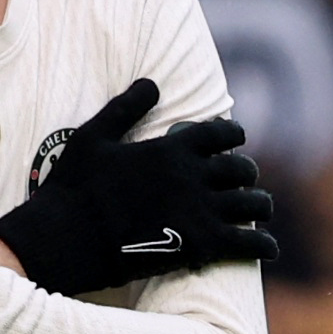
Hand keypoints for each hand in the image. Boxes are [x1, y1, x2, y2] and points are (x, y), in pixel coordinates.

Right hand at [0, 78, 275, 295]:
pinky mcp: (201, 246)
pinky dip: (263, 245)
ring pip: (253, 205)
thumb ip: (125, 108)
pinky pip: (248, 243)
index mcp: (171, 147)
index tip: (237, 140)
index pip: (221, 134)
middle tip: (244, 183)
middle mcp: (193, 176)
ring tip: (260, 214)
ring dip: (260, 208)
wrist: (64, 238)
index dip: (234, 136)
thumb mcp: (92, 136)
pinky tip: (268, 249)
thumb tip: (152, 83)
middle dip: (246, 175)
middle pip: (242, 170)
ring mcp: (200, 212)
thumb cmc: (73, 187)